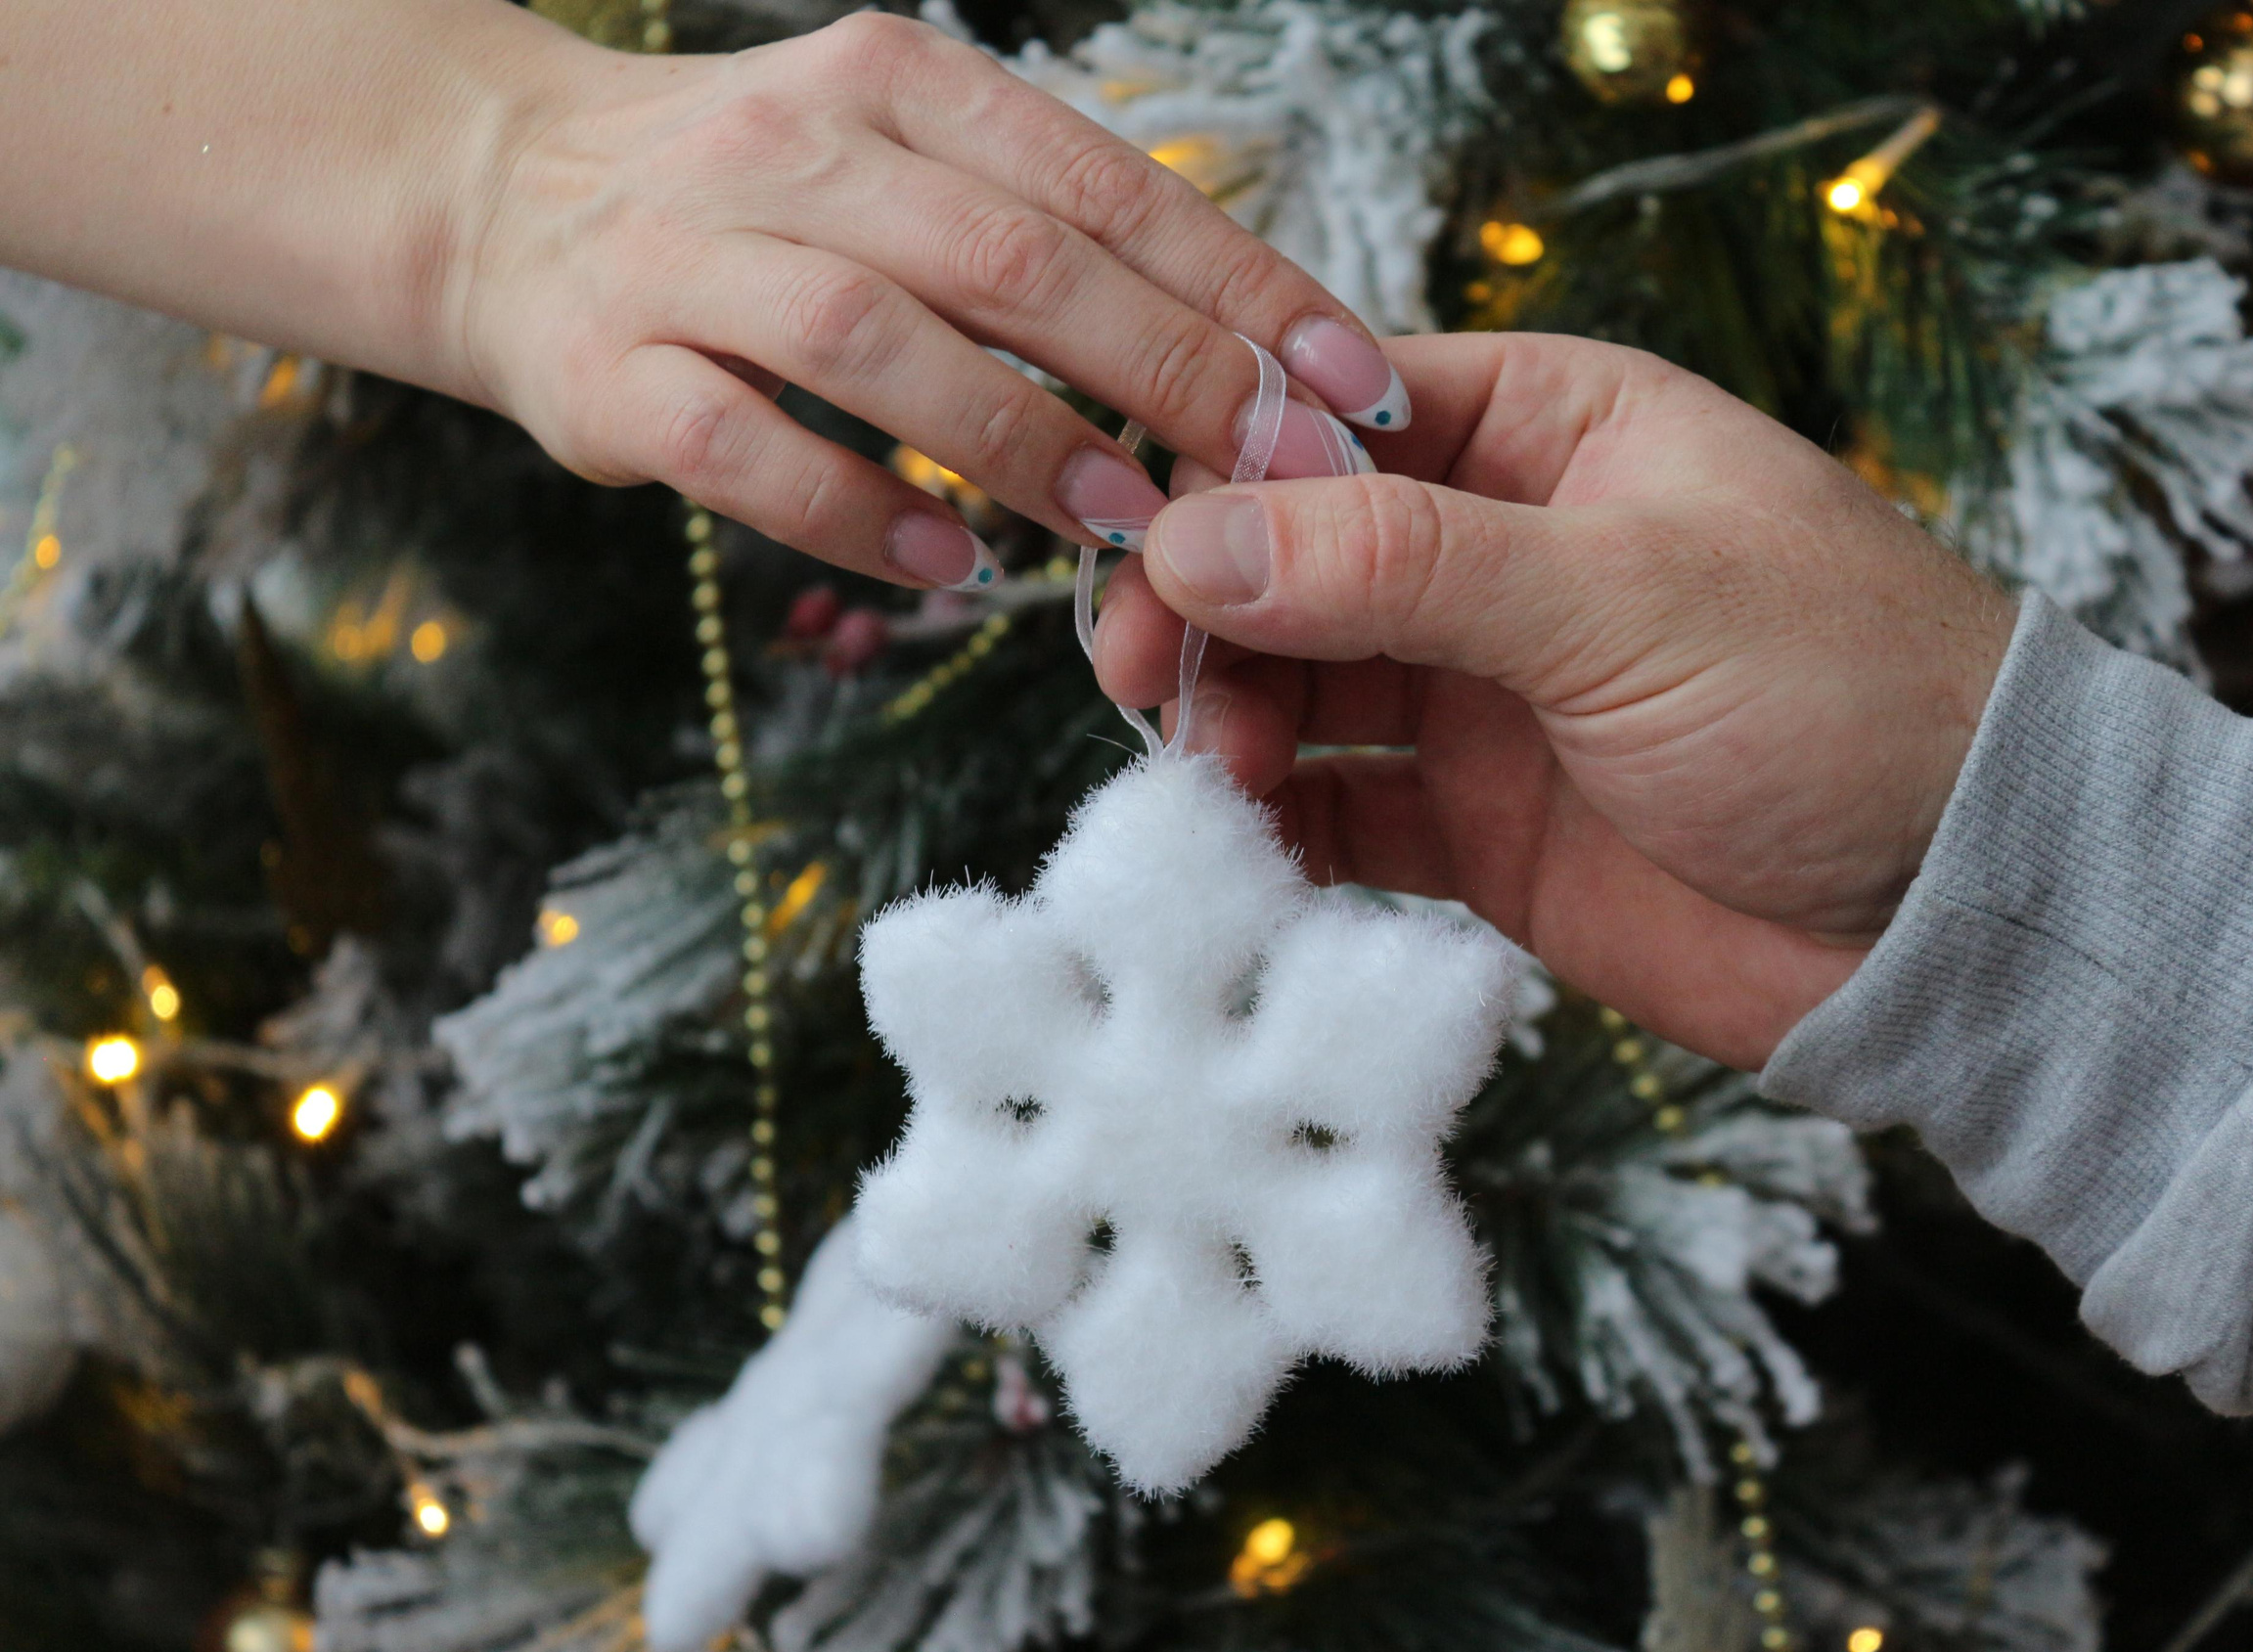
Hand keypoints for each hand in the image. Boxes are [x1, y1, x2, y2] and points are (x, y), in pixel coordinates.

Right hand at [447, 10, 1402, 587]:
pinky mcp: (608, 372)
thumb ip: (1052, 238)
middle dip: (1164, 369)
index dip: (1240, 285)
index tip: (1347, 384)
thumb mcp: (909, 163)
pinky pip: (740, 449)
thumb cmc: (766, 206)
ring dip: (1018, 439)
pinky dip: (852, 508)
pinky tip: (946, 563)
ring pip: (877, 342)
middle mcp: (797, 147)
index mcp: (903, 87)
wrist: (505, 197)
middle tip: (1275, 472)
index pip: (1103, 183)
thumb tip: (1252, 355)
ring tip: (1126, 525)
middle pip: (1010, 257)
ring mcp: (689, 256)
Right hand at [1093, 334, 2017, 1068]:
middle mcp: (1497, 550)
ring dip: (1227, 724)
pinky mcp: (1477, 825)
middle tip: (1145, 686)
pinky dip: (1273, 831)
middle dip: (1205, 614)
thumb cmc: (1845, 696)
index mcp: (1546, 430)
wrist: (1956, 916)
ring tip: (1213, 779)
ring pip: (1292, 685)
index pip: (1329, 416)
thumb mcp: (1622, 595)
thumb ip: (1401, 561)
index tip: (1151, 557)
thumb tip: (1196, 537)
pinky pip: (1334, 813)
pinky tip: (1240, 852)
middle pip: (1284, 556)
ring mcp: (1481, 691)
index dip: (1224, 477)